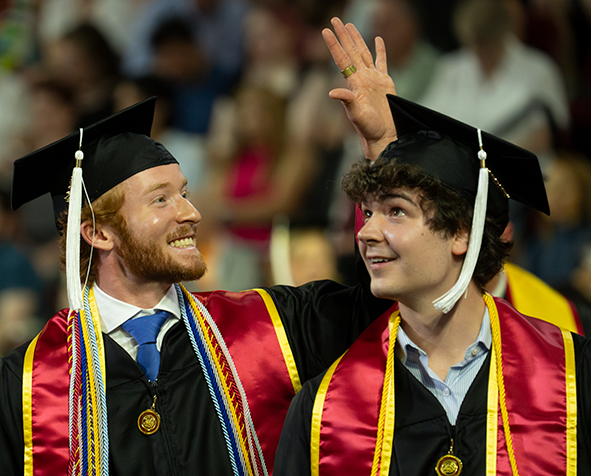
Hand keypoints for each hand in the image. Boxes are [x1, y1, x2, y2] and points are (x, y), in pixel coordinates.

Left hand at [322, 17, 397, 160]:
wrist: (382, 135)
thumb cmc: (368, 128)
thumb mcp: (356, 115)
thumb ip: (347, 101)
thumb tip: (332, 92)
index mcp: (354, 83)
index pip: (341, 59)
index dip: (334, 44)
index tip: (325, 31)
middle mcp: (361, 78)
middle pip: (350, 51)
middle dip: (343, 35)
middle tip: (335, 19)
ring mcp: (373, 79)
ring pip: (363, 53)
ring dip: (357, 39)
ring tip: (350, 25)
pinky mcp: (385, 82)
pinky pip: (382, 61)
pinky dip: (380, 50)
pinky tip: (377, 39)